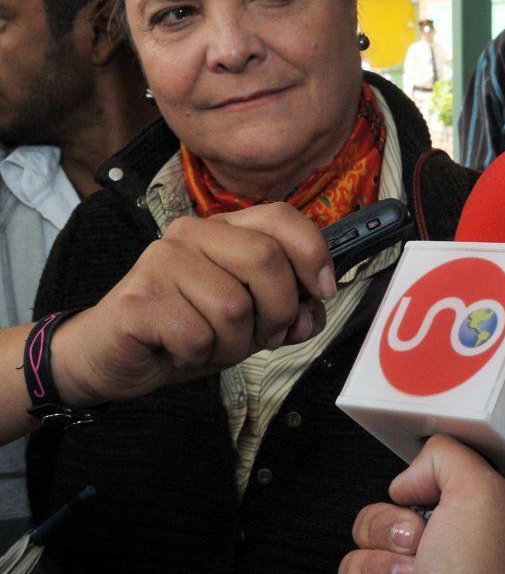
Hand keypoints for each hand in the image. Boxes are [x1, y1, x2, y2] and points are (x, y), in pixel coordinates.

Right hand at [49, 203, 335, 406]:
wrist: (112, 355)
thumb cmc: (186, 330)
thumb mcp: (250, 320)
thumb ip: (289, 313)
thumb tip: (312, 315)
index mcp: (224, 229)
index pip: (281, 217)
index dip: (313, 253)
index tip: (322, 291)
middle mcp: (192, 234)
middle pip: (264, 259)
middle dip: (278, 310)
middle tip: (264, 336)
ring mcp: (162, 261)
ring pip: (234, 306)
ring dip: (234, 343)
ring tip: (212, 344)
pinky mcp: (139, 297)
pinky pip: (199, 335)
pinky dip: (200, 356)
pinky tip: (182, 351)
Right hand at [333, 435, 504, 573]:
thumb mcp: (481, 493)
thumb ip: (448, 456)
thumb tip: (410, 473)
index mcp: (462, 513)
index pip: (408, 484)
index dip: (406, 497)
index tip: (421, 510)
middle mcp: (436, 549)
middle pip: (372, 521)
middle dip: (388, 541)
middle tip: (419, 558)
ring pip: (355, 562)